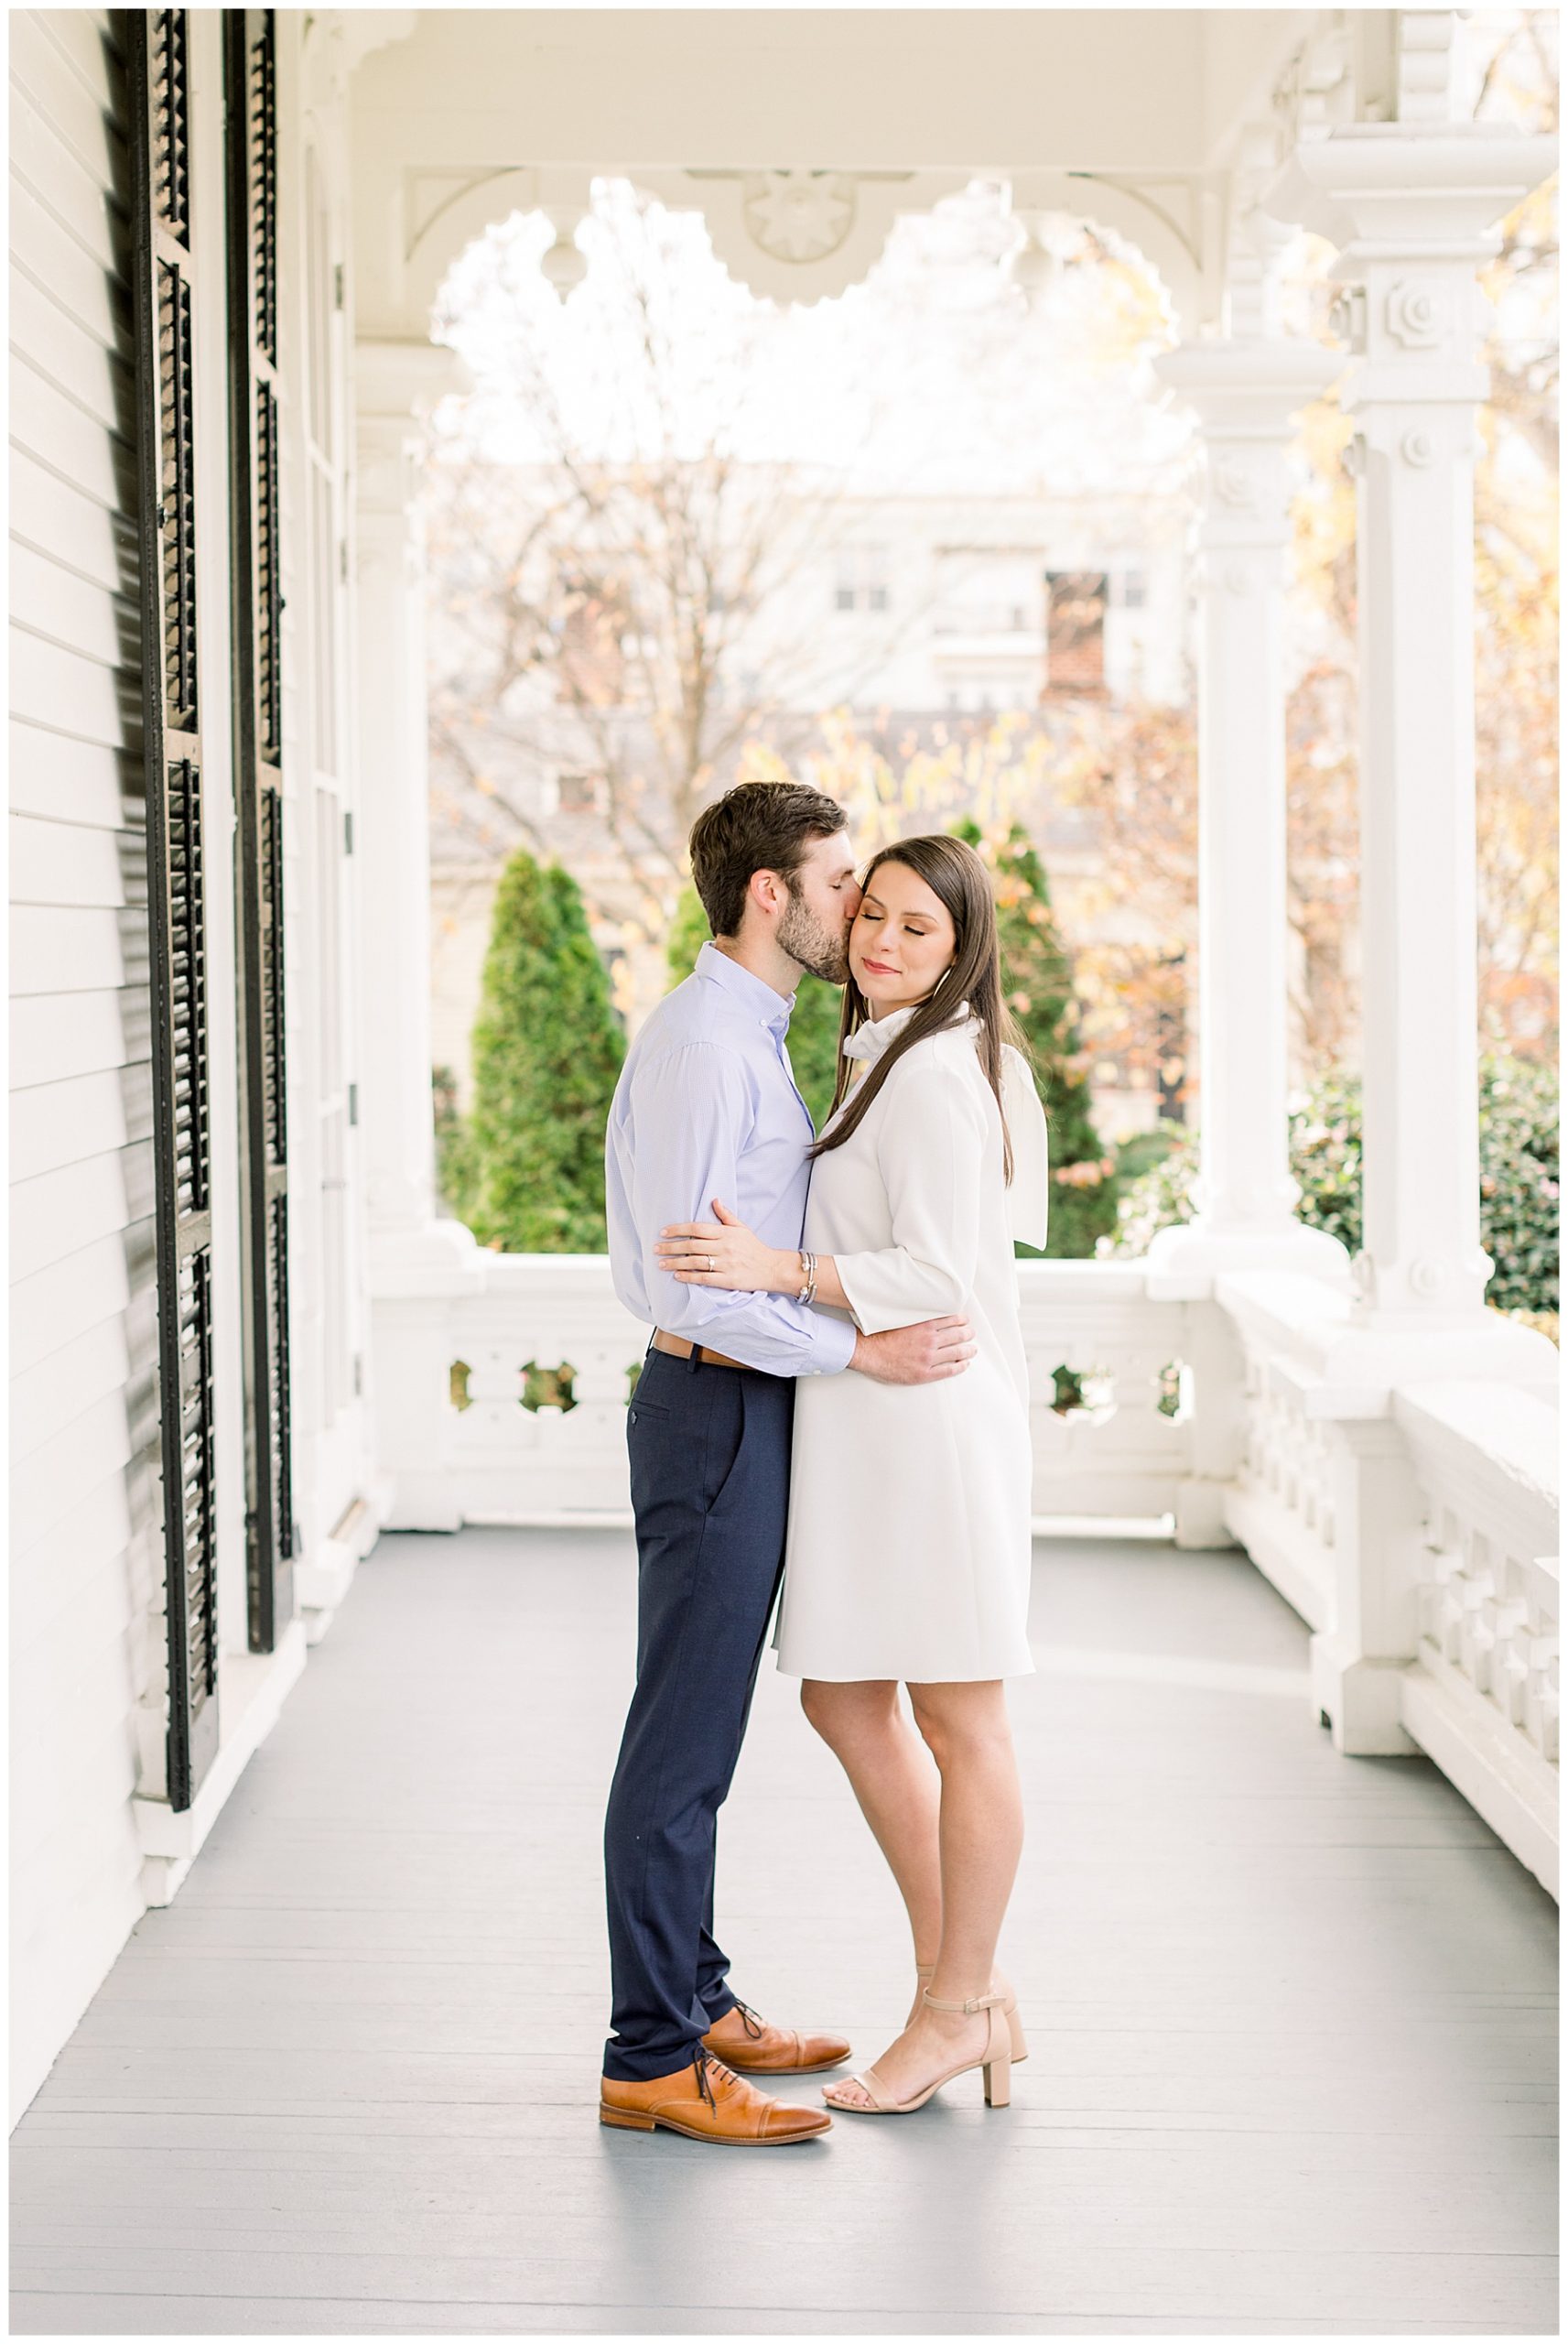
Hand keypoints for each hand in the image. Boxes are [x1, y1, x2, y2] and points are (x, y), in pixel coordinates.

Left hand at [655, 1199, 791, 1293]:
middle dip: (671, 1247)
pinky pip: (704, 1278)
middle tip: (656, 1248)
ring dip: (676, 1263)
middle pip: (692, 1245)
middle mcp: (725, 1247)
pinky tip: (678, 1276)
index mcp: (726, 1233)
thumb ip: (726, 1215)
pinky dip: (689, 1277)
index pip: (697, 1228)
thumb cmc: (754, 1248)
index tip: (663, 1232)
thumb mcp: (742, 1228)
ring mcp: (726, 1264)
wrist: (772, 1268)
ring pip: (695, 1262)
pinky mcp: (728, 1279)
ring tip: (661, 1264)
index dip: (678, 1229)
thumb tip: (714, 1200)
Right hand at [852, 1317, 976, 1383]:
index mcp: (924, 1325)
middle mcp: (929, 1340)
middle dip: (967, 1333)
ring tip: (972, 1349)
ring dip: (968, 1350)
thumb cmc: (881, 1335)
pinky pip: (949, 1370)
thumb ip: (917, 1315)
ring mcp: (928, 1358)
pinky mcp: (925, 1373)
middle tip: (971, 1333)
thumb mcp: (901, 1318)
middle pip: (958, 1335)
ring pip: (957, 1352)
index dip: (961, 1319)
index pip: (951, 1319)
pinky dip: (960, 1366)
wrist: (869, 1352)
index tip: (965, 1320)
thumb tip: (930, 1311)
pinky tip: (965, 1364)